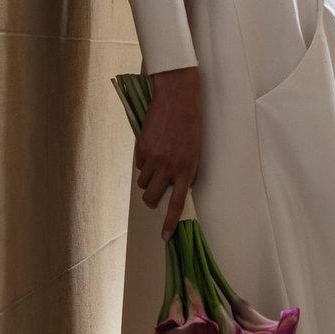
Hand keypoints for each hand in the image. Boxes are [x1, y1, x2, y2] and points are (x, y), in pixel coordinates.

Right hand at [133, 68, 202, 239]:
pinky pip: (138, 165)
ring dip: (148, 179)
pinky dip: (143, 162)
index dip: (169, 223)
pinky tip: (152, 148)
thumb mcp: (195, 150)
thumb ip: (186, 171)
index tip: (165, 237)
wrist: (177, 96)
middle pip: (151, 197)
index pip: (176, 203)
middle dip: (151, 199)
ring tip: (157, 164)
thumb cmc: (191, 123)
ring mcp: (153, 157)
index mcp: (187, 168)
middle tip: (155, 193)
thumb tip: (176, 188)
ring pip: (143, 183)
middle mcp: (169, 166)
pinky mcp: (141, 148)